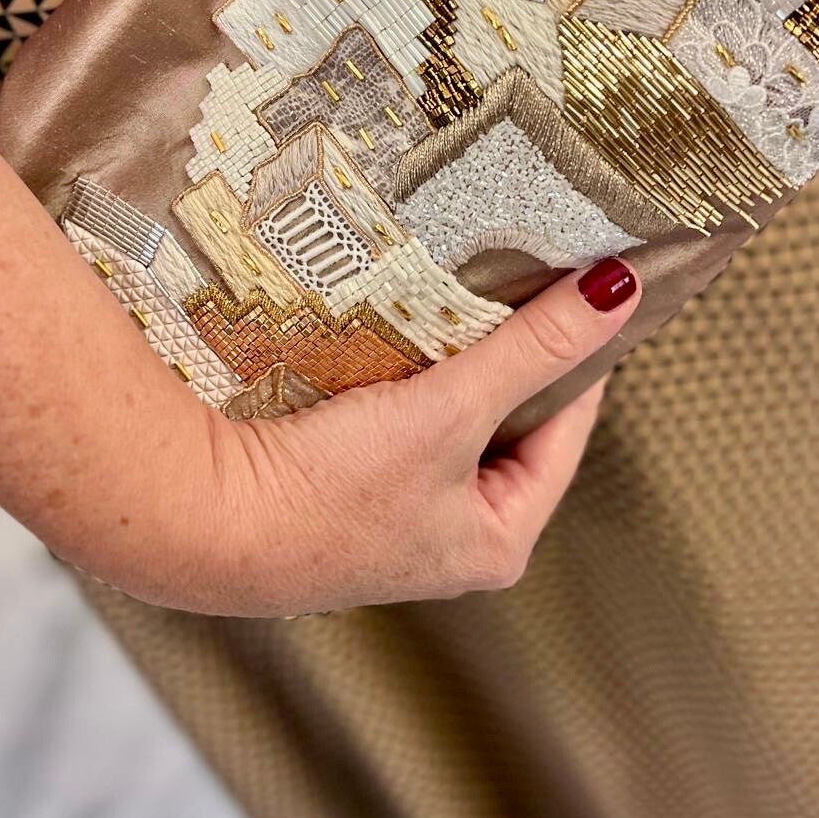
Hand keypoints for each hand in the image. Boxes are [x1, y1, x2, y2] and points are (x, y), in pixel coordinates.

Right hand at [134, 258, 637, 616]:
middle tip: (517, 276)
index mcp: (500, 541)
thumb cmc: (329, 491)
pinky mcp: (338, 490)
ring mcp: (392, 516)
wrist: (198, 523)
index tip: (585, 285)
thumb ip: (533, 347)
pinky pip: (394, 415)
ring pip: (446, 414)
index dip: (578, 355)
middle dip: (507, 353)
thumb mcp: (450, 411)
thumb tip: (620, 291)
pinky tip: (390, 328)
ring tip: (458, 290)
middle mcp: (451, 539)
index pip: (566, 428)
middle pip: (505, 420)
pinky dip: (400, 374)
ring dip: (449, 359)